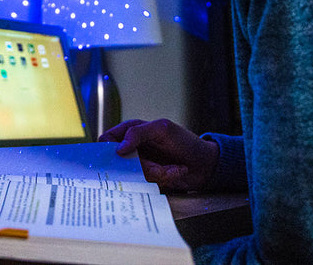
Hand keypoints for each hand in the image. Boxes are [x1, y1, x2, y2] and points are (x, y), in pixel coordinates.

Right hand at [100, 118, 218, 191]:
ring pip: (134, 174)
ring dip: (157, 172)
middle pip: (120, 162)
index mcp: (132, 130)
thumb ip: (137, 134)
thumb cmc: (185, 141)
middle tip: (157, 166)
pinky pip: (145, 182)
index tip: (120, 157)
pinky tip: (176, 171)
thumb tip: (117, 148)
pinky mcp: (149, 178)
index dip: (109, 149)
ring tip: (173, 167)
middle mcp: (133, 147)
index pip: (107, 140)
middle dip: (141, 165)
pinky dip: (163, 178)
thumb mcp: (161, 130)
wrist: (205, 164)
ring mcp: (141, 164)